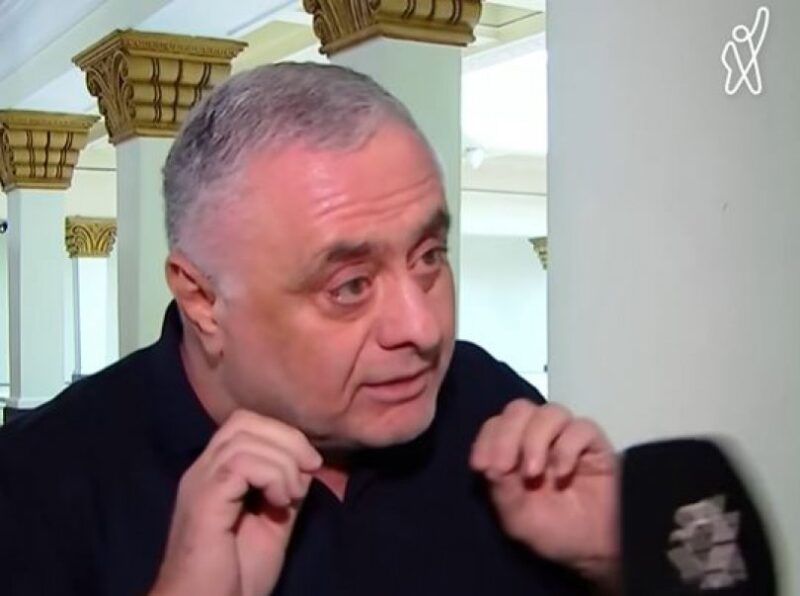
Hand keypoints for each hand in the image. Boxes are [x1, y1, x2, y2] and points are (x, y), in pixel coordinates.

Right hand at [149, 410, 321, 595]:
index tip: (311, 464)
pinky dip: (271, 475)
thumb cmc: (237, 576)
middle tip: (310, 468)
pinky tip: (279, 503)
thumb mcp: (274, 522)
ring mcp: (199, 483)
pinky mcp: (203, 500)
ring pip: (244, 438)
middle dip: (287, 438)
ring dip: (283, 461)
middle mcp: (201, 471)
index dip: (283, 434)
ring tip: (290, 495)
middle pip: (243, 421)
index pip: (245, 424)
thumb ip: (285, 488)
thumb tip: (306, 463)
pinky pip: (240, 464)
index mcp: (215, 474)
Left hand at [470, 400, 618, 585]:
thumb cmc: (552, 531)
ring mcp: (568, 438)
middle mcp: (540, 437)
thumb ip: (503, 489)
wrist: (594, 552)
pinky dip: (567, 448)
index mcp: (515, 450)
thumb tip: (491, 465)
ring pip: (550, 412)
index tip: (481, 466)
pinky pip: (582, 428)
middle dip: (507, 435)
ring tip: (532, 472)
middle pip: (520, 409)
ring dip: (535, 439)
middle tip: (504, 467)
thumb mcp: (517, 517)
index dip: (486, 439)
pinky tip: (562, 474)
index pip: (496, 424)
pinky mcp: (596, 445)